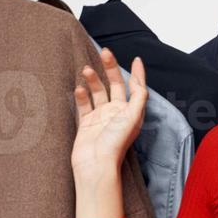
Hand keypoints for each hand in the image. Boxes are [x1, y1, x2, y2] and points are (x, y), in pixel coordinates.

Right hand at [71, 48, 146, 184]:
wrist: (95, 164)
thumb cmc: (115, 143)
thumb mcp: (133, 116)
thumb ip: (138, 94)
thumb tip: (138, 74)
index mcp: (131, 112)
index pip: (135, 87)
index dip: (136, 73)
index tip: (135, 59)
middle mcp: (117, 113)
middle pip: (114, 85)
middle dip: (110, 68)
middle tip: (104, 53)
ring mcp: (100, 118)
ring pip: (97, 92)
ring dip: (93, 79)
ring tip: (86, 69)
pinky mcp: (86, 123)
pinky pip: (83, 104)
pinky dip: (81, 95)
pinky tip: (78, 89)